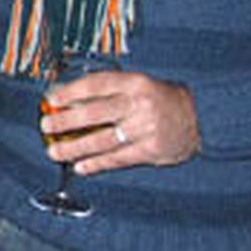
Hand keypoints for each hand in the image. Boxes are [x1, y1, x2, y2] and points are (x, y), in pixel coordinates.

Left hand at [40, 68, 200, 175]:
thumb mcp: (141, 85)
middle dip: (66, 121)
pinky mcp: (151, 150)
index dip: (70, 92)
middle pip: (95, 113)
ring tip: (55, 152)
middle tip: (46, 127)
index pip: (96, 85)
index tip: (51, 100)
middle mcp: (139, 104)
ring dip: (75, 147)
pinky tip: (80, 167)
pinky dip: (97, 164)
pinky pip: (118, 158)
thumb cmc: (165, 99)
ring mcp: (146, 128)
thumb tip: (70, 102)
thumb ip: (111, 92)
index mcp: (135, 82)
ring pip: (102, 139)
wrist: (204, 117)